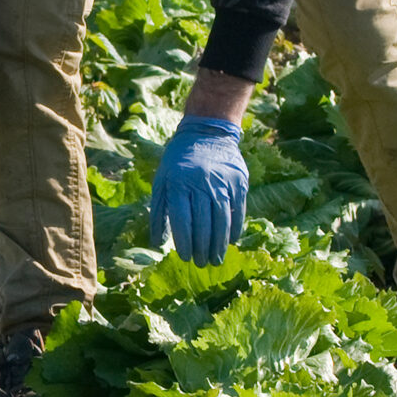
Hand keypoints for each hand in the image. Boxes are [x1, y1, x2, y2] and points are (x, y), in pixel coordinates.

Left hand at [149, 115, 247, 261]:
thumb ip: (159, 211)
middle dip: (202, 248)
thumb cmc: (179, 161)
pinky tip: (230, 242)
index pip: (182, 219)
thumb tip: (157, 242)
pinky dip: (235, 228)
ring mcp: (222, 181)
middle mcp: (201, 182)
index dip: (184, 241)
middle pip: (203, 223)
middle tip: (201, 263)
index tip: (185, 257)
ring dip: (219, 243)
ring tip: (216, 259)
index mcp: (178, 183)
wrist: (207, 133)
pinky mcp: (239, 181)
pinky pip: (238, 210)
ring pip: (222, 219)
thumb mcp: (162, 180)